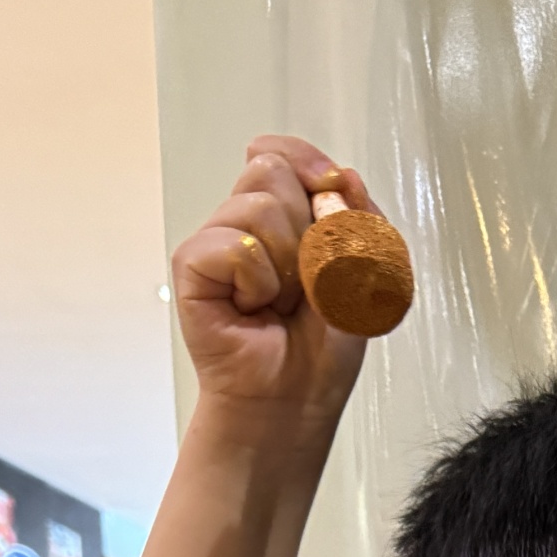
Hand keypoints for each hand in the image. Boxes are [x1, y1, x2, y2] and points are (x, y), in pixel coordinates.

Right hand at [141, 134, 383, 556]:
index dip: (308, 162)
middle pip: (272, 172)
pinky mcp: (193, 266)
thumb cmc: (321, 350)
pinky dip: (258, 280)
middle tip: (305, 283)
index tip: (334, 187)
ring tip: (280, 302)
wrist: (293, 402)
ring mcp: (217, 242)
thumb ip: (359, 223)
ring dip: (289, 263)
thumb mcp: (362, 279)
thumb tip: (340, 179)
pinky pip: (235, 244)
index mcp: (284, 217)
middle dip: (308, 229)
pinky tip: (254, 308)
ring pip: (259, 207)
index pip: (283, 155)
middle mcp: (245, 222)